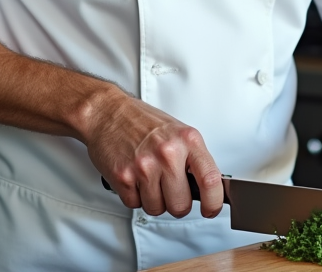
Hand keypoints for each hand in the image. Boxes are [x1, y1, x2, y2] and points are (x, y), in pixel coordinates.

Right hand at [85, 90, 223, 218]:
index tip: (211, 209)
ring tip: (149, 179)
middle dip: (176, 204)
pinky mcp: (123, 176)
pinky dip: (135, 196)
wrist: (108, 113)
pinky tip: (134, 178)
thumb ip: (194, 158)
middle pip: (181, 205)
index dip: (213, 202)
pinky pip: (135, 204)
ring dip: (153, 200)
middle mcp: (168, 153)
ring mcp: (145, 166)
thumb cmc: (142, 122)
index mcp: (187, 140)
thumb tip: (208, 188)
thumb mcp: (178, 132)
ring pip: (157, 209)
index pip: (210, 180)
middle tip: (170, 191)